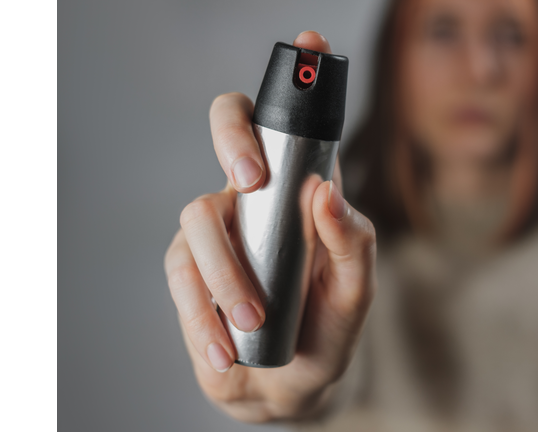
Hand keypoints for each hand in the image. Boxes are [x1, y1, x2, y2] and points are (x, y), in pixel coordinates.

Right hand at [163, 31, 376, 422]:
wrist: (287, 384)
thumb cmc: (327, 327)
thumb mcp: (355, 291)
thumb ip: (352, 243)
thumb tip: (325, 192)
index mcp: (303, 193)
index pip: (297, 126)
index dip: (298, 81)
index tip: (310, 45)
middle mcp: (257, 198)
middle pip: (230, 130)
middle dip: (233, 137)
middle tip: (251, 178)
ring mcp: (217, 231)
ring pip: (196, 215)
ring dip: (226, 273)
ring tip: (253, 320)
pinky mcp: (188, 271)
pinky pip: (181, 276)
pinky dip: (203, 315)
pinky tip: (225, 349)